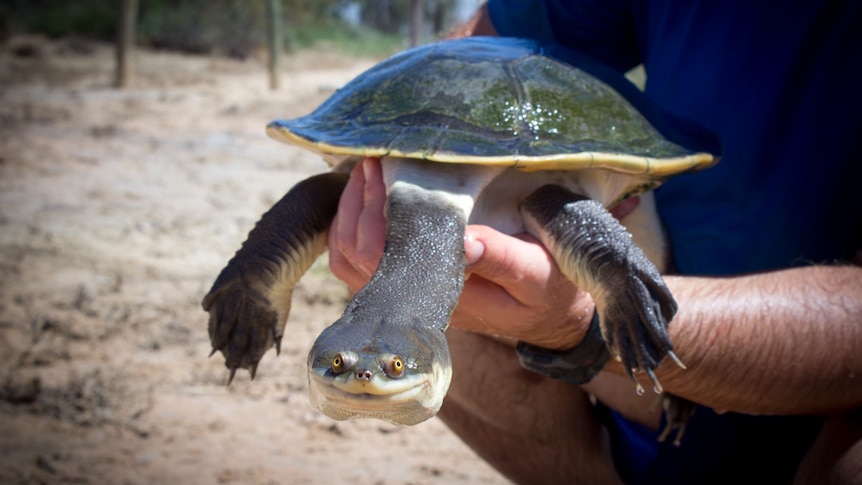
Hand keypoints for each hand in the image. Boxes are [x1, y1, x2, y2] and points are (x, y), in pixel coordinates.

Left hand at [328, 158, 595, 349]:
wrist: (548, 312)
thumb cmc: (548, 288)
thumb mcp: (537, 272)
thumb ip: (503, 259)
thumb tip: (465, 240)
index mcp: (446, 296)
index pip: (387, 257)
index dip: (376, 209)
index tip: (384, 166)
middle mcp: (417, 298)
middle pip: (357, 254)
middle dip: (359, 201)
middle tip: (373, 158)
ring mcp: (408, 293)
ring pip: (350, 260)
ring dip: (349, 213)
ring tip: (366, 171)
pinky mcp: (408, 284)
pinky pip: (358, 263)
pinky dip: (350, 228)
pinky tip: (364, 197)